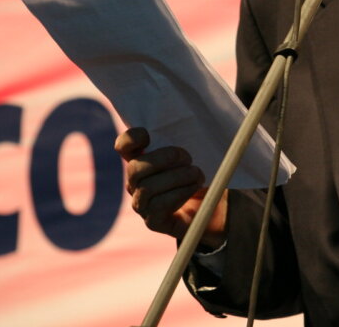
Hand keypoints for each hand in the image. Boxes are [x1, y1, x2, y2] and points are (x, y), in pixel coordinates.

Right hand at [115, 127, 226, 247]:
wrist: (214, 205)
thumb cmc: (200, 172)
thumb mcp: (193, 151)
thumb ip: (184, 136)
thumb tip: (194, 116)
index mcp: (141, 160)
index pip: (124, 146)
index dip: (131, 138)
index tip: (149, 135)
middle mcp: (136, 182)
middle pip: (134, 167)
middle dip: (163, 159)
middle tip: (188, 158)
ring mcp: (142, 203)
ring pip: (148, 187)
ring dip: (177, 177)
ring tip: (197, 175)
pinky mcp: (152, 221)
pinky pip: (158, 206)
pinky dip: (179, 194)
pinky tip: (192, 189)